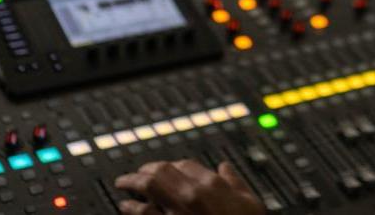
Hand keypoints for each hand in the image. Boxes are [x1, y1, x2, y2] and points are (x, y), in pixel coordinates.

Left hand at [115, 160, 264, 214]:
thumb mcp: (250, 203)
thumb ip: (236, 183)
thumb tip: (226, 168)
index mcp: (213, 185)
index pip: (186, 165)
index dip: (173, 165)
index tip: (167, 168)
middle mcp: (192, 194)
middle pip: (162, 170)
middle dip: (146, 169)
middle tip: (138, 172)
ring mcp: (177, 212)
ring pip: (148, 187)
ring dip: (132, 183)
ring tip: (124, 184)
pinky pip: (143, 213)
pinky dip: (131, 207)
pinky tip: (125, 207)